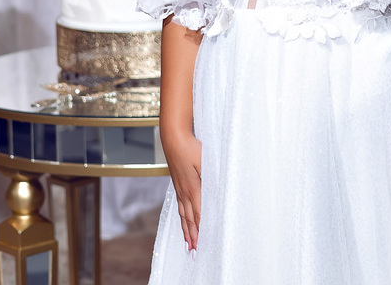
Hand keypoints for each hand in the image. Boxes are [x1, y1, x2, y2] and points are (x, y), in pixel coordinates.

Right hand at [161, 130, 202, 251]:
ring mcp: (179, 189)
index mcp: (193, 189)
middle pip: (189, 219)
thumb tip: (216, 192)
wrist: (173, 138)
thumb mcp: (205, 162)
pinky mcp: (177, 184)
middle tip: (195, 252)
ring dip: (186, 231)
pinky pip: (180, 207)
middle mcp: (185, 192)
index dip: (201, 231)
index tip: (202, 244)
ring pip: (183, 215)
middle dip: (193, 236)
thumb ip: (210, 178)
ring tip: (188, 244)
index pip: (199, 215)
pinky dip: (181, 218)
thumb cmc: (191, 148)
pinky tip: (183, 221)